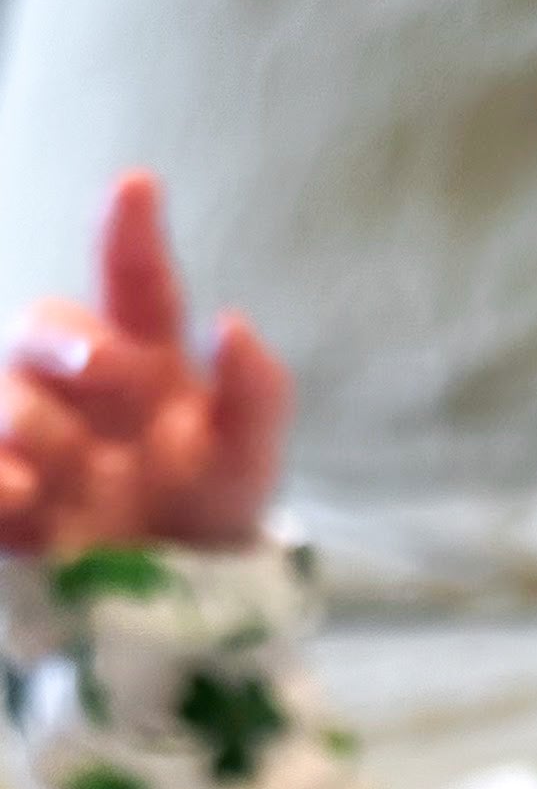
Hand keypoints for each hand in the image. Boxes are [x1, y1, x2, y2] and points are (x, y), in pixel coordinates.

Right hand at [0, 171, 290, 559]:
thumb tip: (233, 323)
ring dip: (43, 425)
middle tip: (108, 373)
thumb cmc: (209, 506)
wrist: (180, 602)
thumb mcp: (250, 459)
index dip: (130, 232)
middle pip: (46, 327)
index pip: (135, 283)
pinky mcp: (2, 491)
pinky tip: (25, 493)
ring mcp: (31, 435)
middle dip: (72, 344)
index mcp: (148, 359)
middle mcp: (79, 385)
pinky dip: (0, 475)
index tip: (138, 186)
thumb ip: (258, 393)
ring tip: (85, 472)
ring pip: (9, 395)